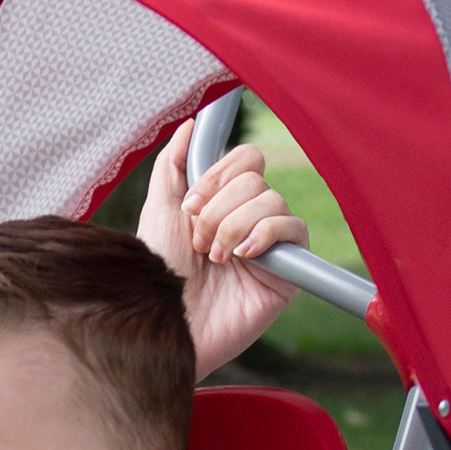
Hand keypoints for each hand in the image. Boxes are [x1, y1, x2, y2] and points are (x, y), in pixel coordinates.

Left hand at [142, 118, 306, 377]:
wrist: (164, 325)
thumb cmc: (157, 276)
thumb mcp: (159, 210)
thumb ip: (173, 164)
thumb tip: (192, 124)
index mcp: (224, 203)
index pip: (246, 159)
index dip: (218, 174)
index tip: (190, 205)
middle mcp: (250, 220)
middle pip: (256, 178)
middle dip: (218, 207)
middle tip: (198, 242)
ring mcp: (270, 246)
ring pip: (272, 200)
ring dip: (232, 226)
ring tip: (213, 258)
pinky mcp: (288, 272)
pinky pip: (294, 228)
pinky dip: (265, 234)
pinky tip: (243, 258)